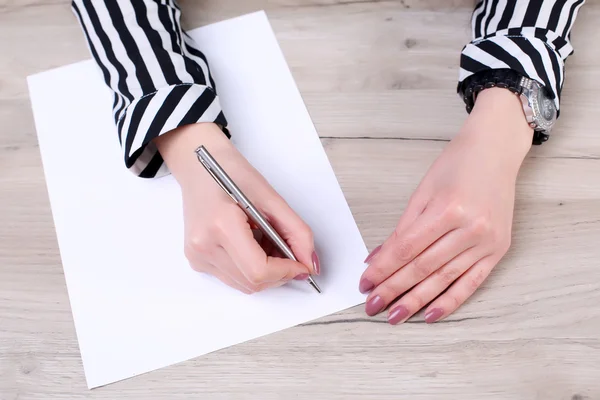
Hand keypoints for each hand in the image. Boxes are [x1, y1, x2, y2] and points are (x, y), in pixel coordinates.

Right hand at [156, 123, 318, 293]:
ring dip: (266, 273)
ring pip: (244, 285)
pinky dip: (250, 269)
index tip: (301, 266)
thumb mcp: (271, 198)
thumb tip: (309, 263)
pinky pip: (232, 278)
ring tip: (269, 245)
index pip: (259, 270)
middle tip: (290, 254)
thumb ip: (296, 232)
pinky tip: (253, 246)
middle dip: (279, 274)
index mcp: (221, 225)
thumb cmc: (232, 174)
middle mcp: (204, 245)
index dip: (286, 272)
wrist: (199, 166)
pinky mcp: (197, 260)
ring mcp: (197, 256)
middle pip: (253, 282)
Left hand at [360, 88, 533, 323]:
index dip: (383, 270)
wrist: (495, 151)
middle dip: (394, 289)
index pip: (407, 249)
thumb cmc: (456, 165)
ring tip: (395, 315)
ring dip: (417, 300)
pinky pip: (471, 282)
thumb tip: (378, 259)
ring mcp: (487, 242)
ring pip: (444, 279)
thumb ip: (402, 229)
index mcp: (447, 209)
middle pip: (423, 267)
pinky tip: (431, 314)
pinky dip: (450, 301)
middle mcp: (470, 228)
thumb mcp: (422, 191)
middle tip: (373, 306)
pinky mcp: (498, 250)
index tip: (365, 284)